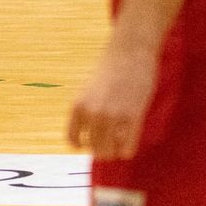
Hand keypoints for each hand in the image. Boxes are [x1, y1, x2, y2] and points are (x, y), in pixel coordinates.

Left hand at [67, 44, 159, 159]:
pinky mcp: (133, 117)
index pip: (73, 140)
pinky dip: (127, 150)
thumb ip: (87, 111)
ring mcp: (112, 116)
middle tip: (110, 142)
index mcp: (77, 106)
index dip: (82, 144)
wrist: (129, 53)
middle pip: (94, 149)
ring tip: (119, 143)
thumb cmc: (110, 71)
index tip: (90, 142)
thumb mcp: (89, 91)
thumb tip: (91, 137)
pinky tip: (129, 142)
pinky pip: (127, 148)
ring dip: (114, 151)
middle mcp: (92, 113)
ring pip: (109, 152)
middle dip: (102, 149)